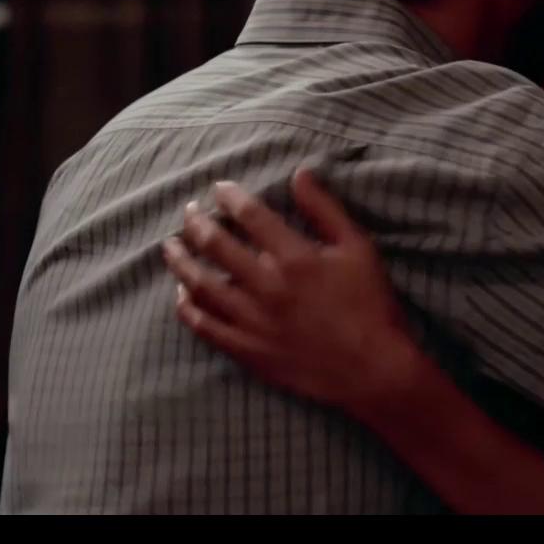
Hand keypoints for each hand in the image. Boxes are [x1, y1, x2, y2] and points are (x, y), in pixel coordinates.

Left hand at [160, 168, 421, 414]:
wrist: (374, 370)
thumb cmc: (371, 305)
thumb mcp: (358, 248)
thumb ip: (325, 209)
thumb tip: (299, 173)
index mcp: (294, 257)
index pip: (249, 215)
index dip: (228, 196)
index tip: (218, 189)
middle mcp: (267, 286)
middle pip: (216, 245)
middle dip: (196, 222)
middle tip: (188, 212)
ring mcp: (253, 321)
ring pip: (201, 285)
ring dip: (181, 261)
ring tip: (169, 246)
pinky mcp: (248, 351)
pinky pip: (206, 327)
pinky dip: (188, 309)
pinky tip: (181, 295)